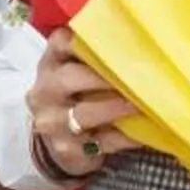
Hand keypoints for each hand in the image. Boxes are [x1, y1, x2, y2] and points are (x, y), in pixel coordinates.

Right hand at [28, 30, 139, 178]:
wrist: (56, 140)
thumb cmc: (74, 96)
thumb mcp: (74, 71)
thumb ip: (94, 55)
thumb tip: (139, 42)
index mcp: (49, 65)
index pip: (60, 43)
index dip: (82, 39)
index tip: (112, 40)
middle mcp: (44, 92)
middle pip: (68, 79)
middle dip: (102, 77)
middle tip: (134, 76)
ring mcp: (53, 123)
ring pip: (83, 114)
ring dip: (115, 108)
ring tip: (140, 104)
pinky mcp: (68, 150)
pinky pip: (102, 142)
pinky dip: (126, 136)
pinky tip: (145, 129)